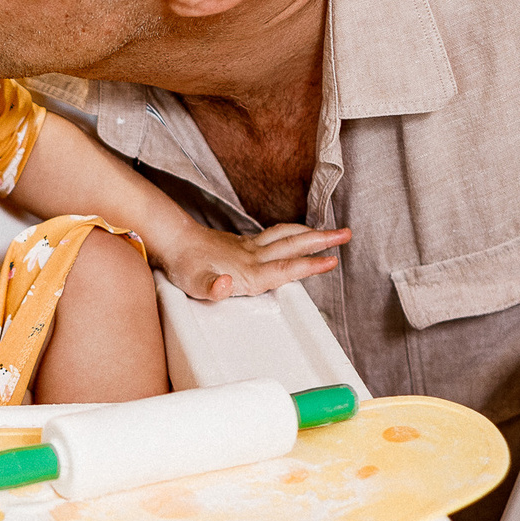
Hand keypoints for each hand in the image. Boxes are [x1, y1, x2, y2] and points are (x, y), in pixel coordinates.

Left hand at [155, 221, 351, 301]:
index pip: (285, 269)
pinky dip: (292, 232)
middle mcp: (253, 257)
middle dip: (321, 241)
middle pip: (293, 246)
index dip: (309, 266)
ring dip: (310, 234)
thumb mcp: (193, 284)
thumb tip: (225, 286)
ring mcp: (249, 248)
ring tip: (331, 232)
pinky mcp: (244, 244)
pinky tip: (296, 234)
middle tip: (346, 234)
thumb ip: (210, 288)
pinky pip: (275, 235)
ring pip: (286, 237)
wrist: (173, 241)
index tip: (332, 261)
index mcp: (248, 271)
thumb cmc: (184, 266)